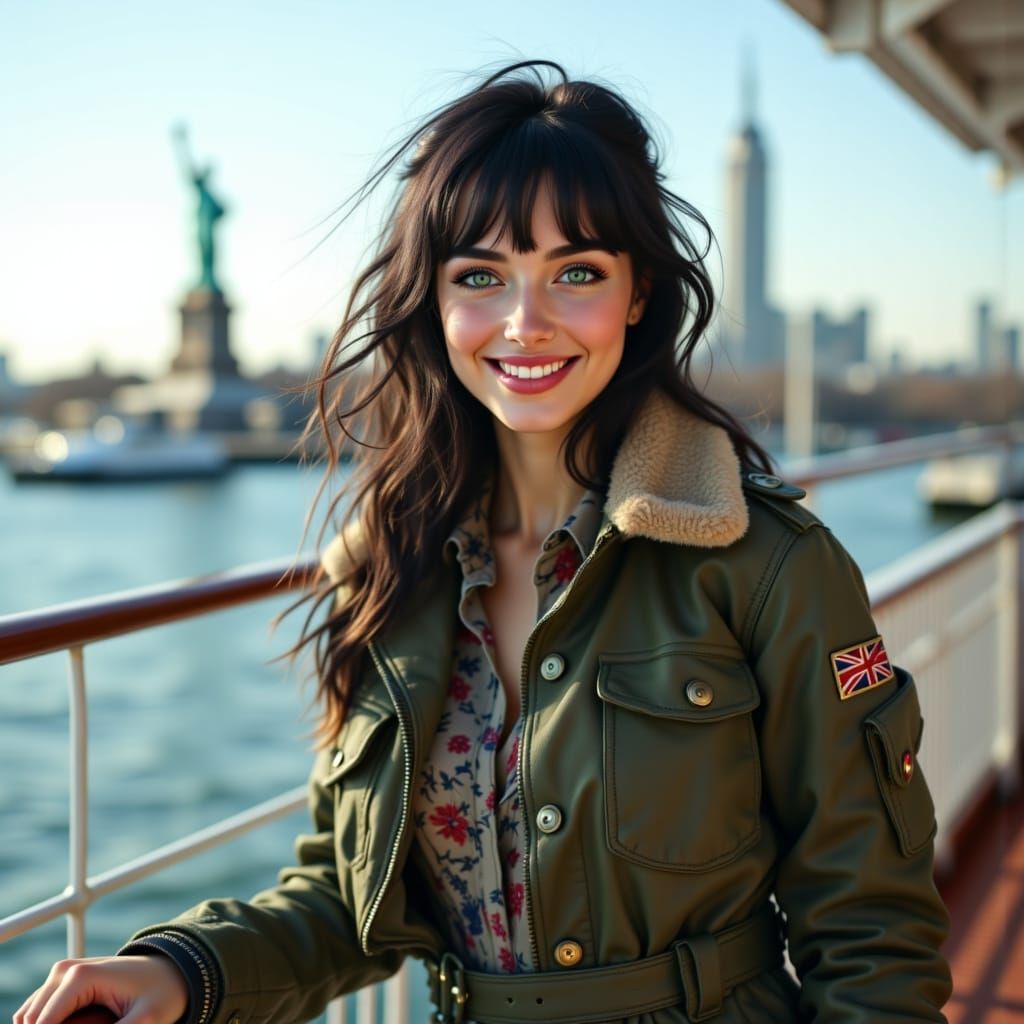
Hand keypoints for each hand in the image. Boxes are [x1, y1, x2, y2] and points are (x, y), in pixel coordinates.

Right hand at [14, 956, 188, 1023]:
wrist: (171, 972)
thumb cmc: (162, 994)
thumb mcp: (146, 1020)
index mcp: (81, 976)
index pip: (43, 1023)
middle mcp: (65, 970)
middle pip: (32, 1019)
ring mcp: (61, 973)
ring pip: (30, 1016)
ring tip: (93, 1022)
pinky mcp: (63, 983)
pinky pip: (38, 1012)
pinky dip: (48, 1023)